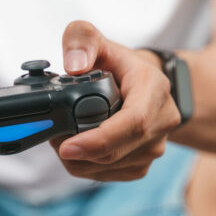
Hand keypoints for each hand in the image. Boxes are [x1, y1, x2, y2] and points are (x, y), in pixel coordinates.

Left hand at [50, 21, 180, 180]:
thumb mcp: (95, 39)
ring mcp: (155, 146)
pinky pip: (111, 175)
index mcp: (154, 88)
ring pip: (112, 167)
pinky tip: (77, 151)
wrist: (139, 83)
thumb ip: (81, 40)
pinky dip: (87, 167)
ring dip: (80, 160)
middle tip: (53, 138)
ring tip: (62, 139)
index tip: (67, 147)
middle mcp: (162, 120)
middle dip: (80, 152)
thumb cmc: (115, 63)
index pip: (134, 122)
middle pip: (119, 151)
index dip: (100, 140)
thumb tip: (74, 67)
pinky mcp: (143, 163)